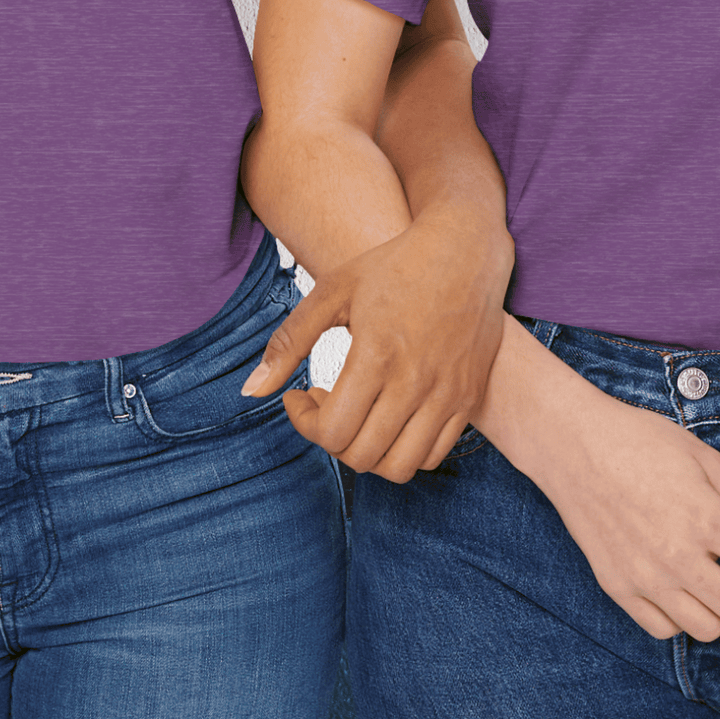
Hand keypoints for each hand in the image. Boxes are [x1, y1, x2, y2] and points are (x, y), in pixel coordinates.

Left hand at [242, 208, 512, 480]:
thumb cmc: (393, 266)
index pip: (332, 431)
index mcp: (378, 354)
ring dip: (368, 452)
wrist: (465, 250)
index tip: (299, 394)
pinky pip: (434, 456)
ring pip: (400, 467)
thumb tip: (250, 391)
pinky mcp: (469, 398)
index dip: (305, 422)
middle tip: (326, 403)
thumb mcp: (333, 290)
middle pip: (362, 456)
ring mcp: (449, 394)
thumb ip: (289, 342)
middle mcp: (417, 381)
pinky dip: (405, 450)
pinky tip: (390, 415)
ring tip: (358, 415)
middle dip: (331, 438)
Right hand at [520, 365, 719, 640]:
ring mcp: (645, 577)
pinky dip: (685, 619)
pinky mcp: (617, 587)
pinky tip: (689, 594)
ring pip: (707, 628)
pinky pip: (664, 628)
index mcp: (706, 518)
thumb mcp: (703, 458)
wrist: (572, 444)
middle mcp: (678, 556)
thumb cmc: (641, 440)